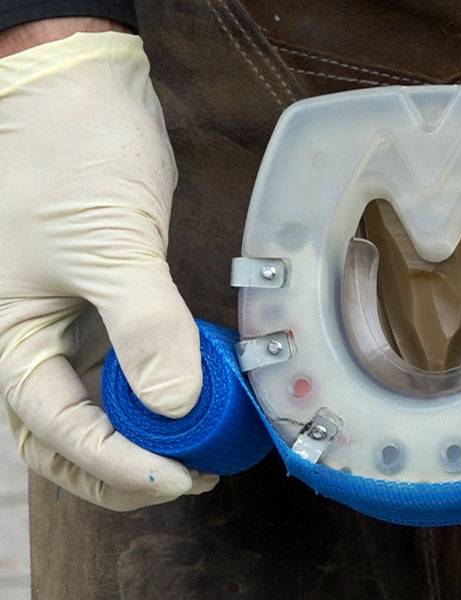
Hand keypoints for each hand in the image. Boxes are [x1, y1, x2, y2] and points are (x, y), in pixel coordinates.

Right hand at [0, 30, 217, 509]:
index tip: (177, 476)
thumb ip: (144, 325)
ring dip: (142, 438)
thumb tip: (175, 403)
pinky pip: (121, 369)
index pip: (56, 426)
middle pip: (67, 436)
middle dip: (123, 468)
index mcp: (6, 335)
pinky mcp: (100, 306)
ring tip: (195, 451)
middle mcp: (29, 340)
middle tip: (187, 476)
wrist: (79, 91)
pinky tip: (191, 400)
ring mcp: (64, 325)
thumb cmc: (72, 153)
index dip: (116, 462)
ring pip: (95, 410)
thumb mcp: (108, 244)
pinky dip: (154, 394)